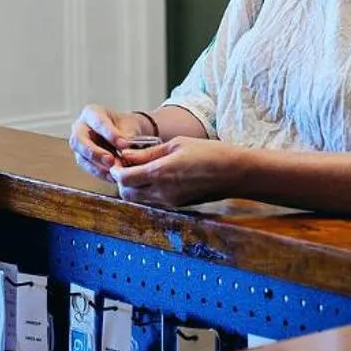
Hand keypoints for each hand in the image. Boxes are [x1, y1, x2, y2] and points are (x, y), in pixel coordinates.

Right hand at [69, 104, 145, 180]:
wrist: (128, 137)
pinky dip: (101, 174)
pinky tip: (112, 177)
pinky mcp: (84, 160)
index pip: (97, 122)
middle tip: (111, 160)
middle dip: (95, 152)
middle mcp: (81, 128)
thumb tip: (124, 149)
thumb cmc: (127, 127)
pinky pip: (88, 168)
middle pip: (79, 140)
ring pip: (81, 156)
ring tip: (113, 172)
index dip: (109, 133)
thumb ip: (127, 136)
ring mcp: (80, 145)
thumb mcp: (131, 126)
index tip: (123, 144)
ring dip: (97, 166)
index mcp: (92, 113)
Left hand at [109, 136, 243, 209]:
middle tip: (127, 166)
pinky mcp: (177, 206)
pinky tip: (156, 178)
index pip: (123, 179)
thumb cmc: (208, 152)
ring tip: (141, 170)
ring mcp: (169, 202)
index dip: (116, 170)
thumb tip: (125, 154)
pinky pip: (153, 201)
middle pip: (127, 193)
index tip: (118, 160)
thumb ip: (148, 152)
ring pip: (139, 200)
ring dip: (134, 187)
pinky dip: (147, 192)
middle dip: (122, 181)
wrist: (234, 173)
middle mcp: (162, 192)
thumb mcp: (176, 144)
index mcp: (160, 173)